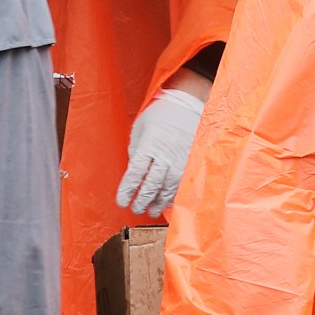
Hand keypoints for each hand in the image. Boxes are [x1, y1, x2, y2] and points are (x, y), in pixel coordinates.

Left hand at [116, 83, 208, 216]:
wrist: (186, 104)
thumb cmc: (159, 115)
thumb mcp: (140, 130)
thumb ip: (136, 152)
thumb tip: (135, 176)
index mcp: (149, 144)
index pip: (135, 173)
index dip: (128, 190)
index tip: (122, 201)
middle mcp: (166, 154)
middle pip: (152, 184)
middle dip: (142, 200)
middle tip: (136, 209)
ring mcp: (181, 159)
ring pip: (168, 188)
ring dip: (158, 202)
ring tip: (151, 210)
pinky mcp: (191, 162)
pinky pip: (181, 184)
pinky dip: (173, 196)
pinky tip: (167, 201)